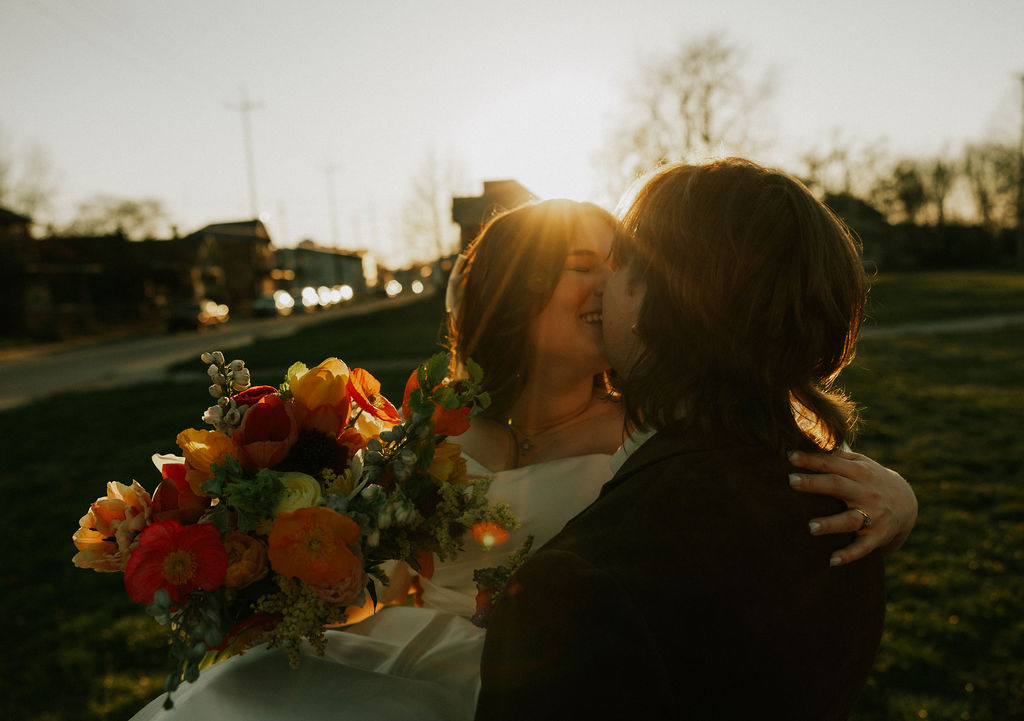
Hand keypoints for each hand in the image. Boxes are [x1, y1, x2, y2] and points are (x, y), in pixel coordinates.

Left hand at [787, 449, 916, 566]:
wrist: (906, 503)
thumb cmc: (870, 480)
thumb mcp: (860, 464)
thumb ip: (836, 455)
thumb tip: (808, 438)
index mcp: (860, 471)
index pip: (832, 464)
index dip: (811, 460)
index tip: (790, 456)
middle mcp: (867, 492)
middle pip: (838, 486)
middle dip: (814, 484)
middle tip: (791, 481)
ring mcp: (874, 515)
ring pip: (850, 519)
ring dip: (830, 524)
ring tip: (810, 527)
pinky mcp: (877, 536)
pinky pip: (862, 547)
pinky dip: (849, 555)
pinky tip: (832, 560)